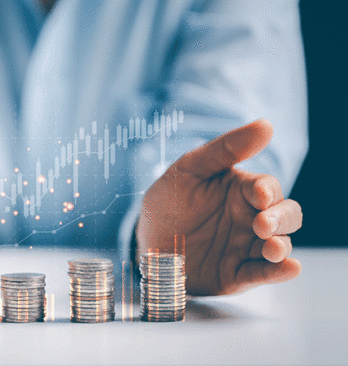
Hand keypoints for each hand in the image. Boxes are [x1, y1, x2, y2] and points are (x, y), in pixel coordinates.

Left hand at [137, 119, 301, 295]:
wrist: (145, 241)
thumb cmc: (168, 201)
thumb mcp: (188, 170)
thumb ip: (224, 150)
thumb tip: (266, 125)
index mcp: (241, 191)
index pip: (267, 187)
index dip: (267, 191)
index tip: (258, 194)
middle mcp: (251, 218)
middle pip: (285, 215)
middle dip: (280, 218)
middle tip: (261, 224)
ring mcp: (246, 247)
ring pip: (279, 245)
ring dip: (281, 246)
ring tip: (272, 248)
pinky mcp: (237, 274)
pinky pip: (262, 274)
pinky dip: (278, 272)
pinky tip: (289, 268)